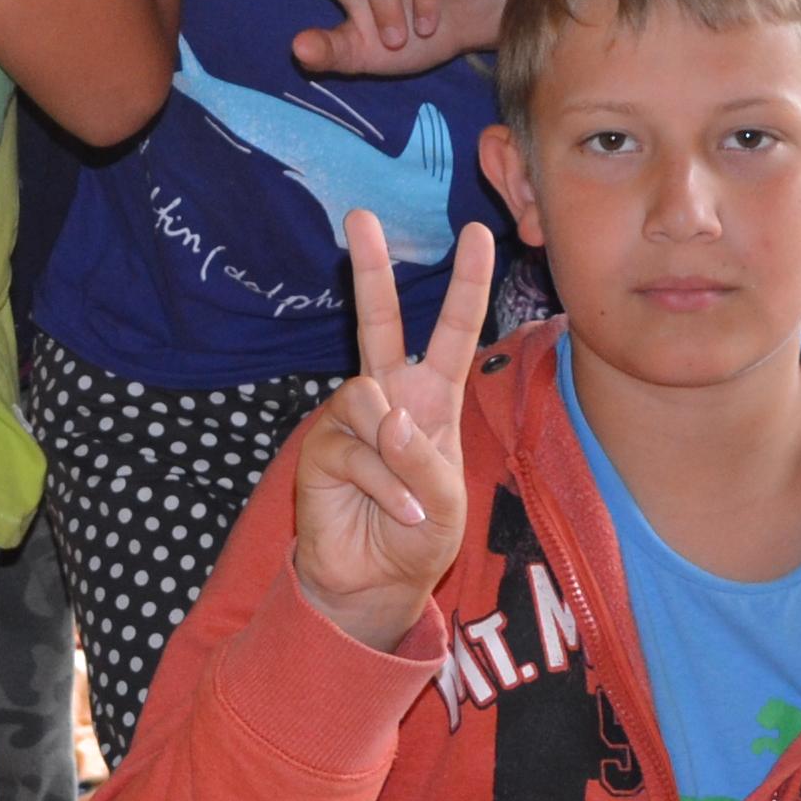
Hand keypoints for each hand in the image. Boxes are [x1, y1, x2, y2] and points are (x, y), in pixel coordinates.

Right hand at [290, 207, 495, 650]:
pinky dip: (383, 486)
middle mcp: (388, 398)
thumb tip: (385, 417)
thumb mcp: (448, 503)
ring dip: (397, 459)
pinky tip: (396, 513)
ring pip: (369, 400)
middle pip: (378, 322)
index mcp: (431, 399)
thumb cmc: (420, 537)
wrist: (376, 584)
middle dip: (370, 269)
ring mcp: (350, 422)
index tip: (479, 234)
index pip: (452, 332)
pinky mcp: (321, 450)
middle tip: (359, 217)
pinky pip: (355, 449)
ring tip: (408, 503)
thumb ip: (424, 459)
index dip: (467, 284)